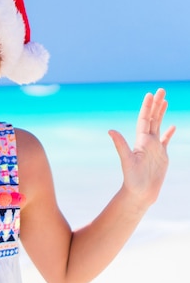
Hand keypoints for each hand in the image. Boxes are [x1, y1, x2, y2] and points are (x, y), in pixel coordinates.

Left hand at [109, 88, 175, 207]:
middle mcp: (147, 142)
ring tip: (165, 100)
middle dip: (156, 104)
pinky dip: (169, 132)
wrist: (140, 193)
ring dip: (162, 113)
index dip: (147, 106)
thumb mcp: (126, 160)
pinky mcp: (161, 156)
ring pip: (159, 126)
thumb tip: (110, 130)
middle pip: (153, 118)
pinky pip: (166, 140)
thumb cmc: (132, 179)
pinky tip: (172, 126)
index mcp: (141, 140)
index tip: (151, 94)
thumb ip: (120, 145)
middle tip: (161, 89)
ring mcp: (155, 148)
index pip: (144, 119)